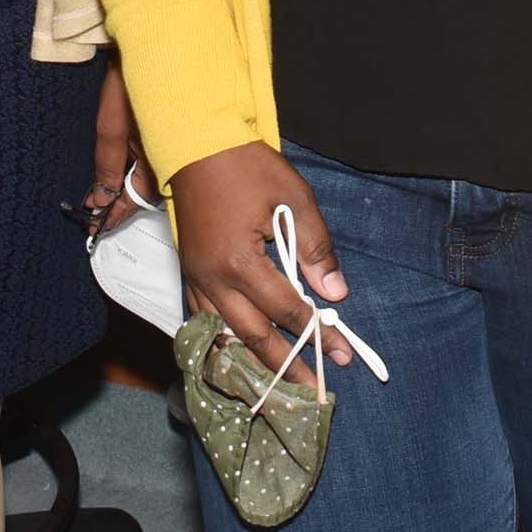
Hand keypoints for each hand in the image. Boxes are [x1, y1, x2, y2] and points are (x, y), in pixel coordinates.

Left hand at [90, 61, 151, 235]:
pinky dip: (131, 168)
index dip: (114, 215)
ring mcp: (166, 142)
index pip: (135, 200)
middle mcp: (168, 154)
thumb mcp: (113, 125)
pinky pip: (150, 158)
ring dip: (123, 187)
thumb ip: (107, 164)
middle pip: (143, 191)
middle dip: (119, 203)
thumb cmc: (135, 76)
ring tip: (100, 198)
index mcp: (159, 157)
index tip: (96, 229)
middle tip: (95, 217)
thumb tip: (101, 196)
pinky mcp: (163, 129)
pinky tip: (118, 172)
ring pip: (146, 176)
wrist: (153, 40)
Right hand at [170, 141, 351, 366]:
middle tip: (313, 390)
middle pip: (253, 336)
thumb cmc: (247, 165)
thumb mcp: (293, 199)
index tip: (343, 355)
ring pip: (224, 336)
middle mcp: (213, 279)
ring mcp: (195, 278)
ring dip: (253, 363)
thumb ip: (314, 249)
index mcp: (240, 262)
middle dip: (287, 366)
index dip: (318, 335)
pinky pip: (203, 320)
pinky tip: (239, 353)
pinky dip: (223, 342)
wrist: (195, 141)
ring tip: (278, 385)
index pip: (288, 310)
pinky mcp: (187, 272)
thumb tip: (335, 293)